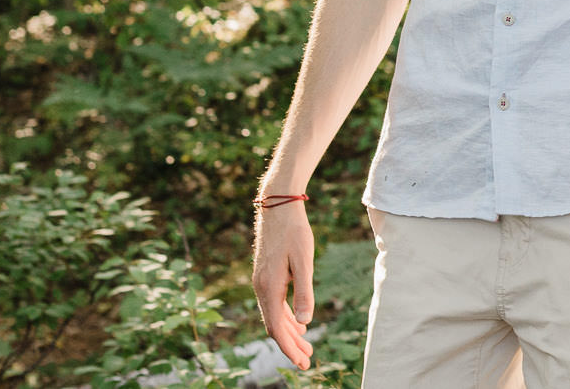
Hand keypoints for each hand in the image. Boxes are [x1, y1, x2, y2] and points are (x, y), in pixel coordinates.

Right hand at [250, 198, 317, 370]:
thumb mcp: (304, 260)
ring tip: (306, 345)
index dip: (289, 348)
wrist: (277, 204)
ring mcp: (261, 281)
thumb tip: (306, 322)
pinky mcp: (265, 274)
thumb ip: (304, 291)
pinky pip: (274, 303)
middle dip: (291, 345)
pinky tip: (298, 321)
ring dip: (290, 332)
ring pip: (274, 315)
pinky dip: (286, 316)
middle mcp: (261, 288)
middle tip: (308, 361)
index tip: (302, 363)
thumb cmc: (294, 230)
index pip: (277, 328)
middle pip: (275, 326)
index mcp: (269, 288)